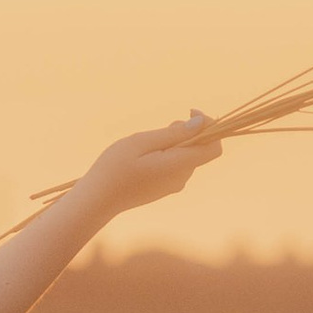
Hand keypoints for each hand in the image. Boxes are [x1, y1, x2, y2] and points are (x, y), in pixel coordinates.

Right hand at [80, 110, 226, 218]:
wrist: (98, 199)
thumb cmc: (115, 168)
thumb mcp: (142, 142)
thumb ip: (173, 134)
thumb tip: (201, 124)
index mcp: (178, 166)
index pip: (214, 147)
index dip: (209, 126)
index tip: (189, 112)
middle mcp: (181, 177)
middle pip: (200, 148)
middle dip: (188, 131)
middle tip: (161, 128)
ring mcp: (174, 184)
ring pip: (188, 155)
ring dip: (176, 142)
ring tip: (148, 144)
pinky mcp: (165, 187)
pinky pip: (177, 164)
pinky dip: (169, 153)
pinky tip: (146, 155)